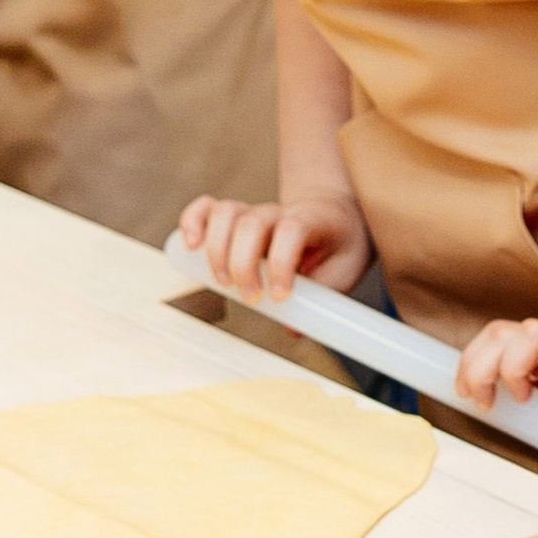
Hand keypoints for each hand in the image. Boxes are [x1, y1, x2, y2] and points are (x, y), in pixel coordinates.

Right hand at [173, 191, 370, 306]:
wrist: (336, 215)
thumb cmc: (341, 245)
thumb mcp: (345, 270)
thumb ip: (323, 297)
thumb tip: (291, 330)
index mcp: (312, 220)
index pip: (291, 230)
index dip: (281, 263)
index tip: (280, 296)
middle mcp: (280, 212)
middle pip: (251, 223)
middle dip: (243, 265)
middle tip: (251, 299)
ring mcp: (256, 211)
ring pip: (226, 213)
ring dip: (216, 250)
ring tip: (223, 283)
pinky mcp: (237, 217)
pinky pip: (208, 208)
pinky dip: (192, 221)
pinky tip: (191, 245)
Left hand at [454, 318, 537, 422]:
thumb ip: (514, 384)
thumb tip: (475, 400)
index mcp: (531, 343)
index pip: (492, 335)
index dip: (469, 361)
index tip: (464, 393)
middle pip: (500, 333)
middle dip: (480, 369)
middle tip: (487, 402)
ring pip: (529, 336)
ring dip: (514, 369)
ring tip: (525, 398)